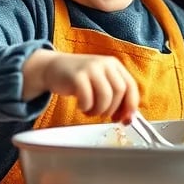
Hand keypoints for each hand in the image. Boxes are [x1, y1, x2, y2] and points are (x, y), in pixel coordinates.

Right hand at [24, 50, 139, 121]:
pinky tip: (81, 106)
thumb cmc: (80, 79)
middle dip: (112, 109)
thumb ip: (116, 98)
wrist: (53, 68)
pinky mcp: (77, 75)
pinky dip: (86, 107)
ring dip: (99, 110)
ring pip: (106, 96)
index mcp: (114, 65)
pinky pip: (88, 98)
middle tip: (102, 115)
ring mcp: (91, 68)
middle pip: (120, 91)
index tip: (125, 118)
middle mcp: (105, 63)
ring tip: (90, 111)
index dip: (130, 105)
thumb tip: (128, 119)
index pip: (131, 86)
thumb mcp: (100, 83)